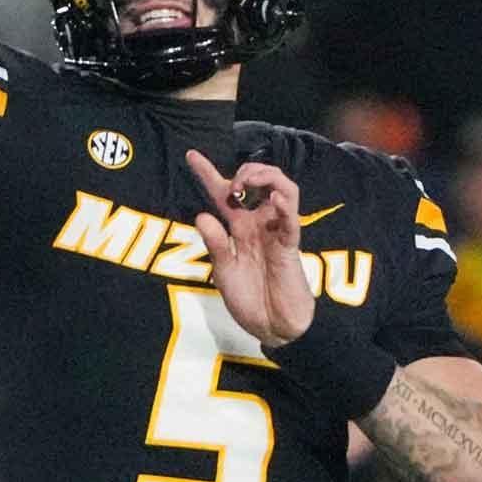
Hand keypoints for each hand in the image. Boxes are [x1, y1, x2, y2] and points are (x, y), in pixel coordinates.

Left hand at [185, 149, 313, 347]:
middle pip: (259, 180)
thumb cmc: (249, 299)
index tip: (190, 155)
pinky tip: (273, 198)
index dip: (207, 172)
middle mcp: (259, 223)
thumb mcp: (223, 271)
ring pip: (283, 188)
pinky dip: (284, 204)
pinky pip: (291, 219)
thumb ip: (215, 244)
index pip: (222, 193)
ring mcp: (276, 232)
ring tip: (249, 183)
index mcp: (239, 228)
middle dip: (245, 171)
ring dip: (266, 177)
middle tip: (232, 186)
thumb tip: (203, 215)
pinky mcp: (290, 245)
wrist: (272, 326)